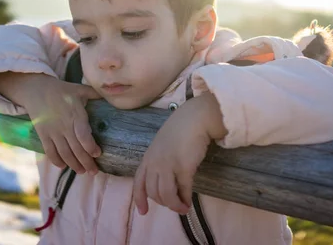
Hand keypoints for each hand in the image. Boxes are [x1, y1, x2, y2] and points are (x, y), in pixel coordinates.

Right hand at [0, 72, 101, 173]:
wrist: (36, 90)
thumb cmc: (61, 90)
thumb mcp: (79, 89)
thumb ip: (94, 94)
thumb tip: (110, 95)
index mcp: (75, 114)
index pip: (83, 135)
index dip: (90, 147)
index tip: (98, 154)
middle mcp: (64, 125)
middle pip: (76, 148)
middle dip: (86, 162)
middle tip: (94, 171)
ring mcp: (53, 131)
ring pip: (64, 153)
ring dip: (73, 165)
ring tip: (82, 171)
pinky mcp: (43, 134)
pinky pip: (50, 151)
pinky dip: (56, 160)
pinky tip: (63, 166)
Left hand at [133, 92, 226, 214]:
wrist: (194, 119)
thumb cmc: (179, 130)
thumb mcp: (162, 146)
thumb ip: (160, 161)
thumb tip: (167, 181)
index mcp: (148, 158)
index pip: (139, 182)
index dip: (139, 199)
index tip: (143, 213)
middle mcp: (154, 163)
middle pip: (153, 192)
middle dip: (163, 203)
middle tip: (174, 205)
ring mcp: (168, 165)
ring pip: (166, 195)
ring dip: (175, 205)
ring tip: (183, 208)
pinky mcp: (184, 168)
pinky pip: (183, 190)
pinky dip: (185, 200)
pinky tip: (189, 202)